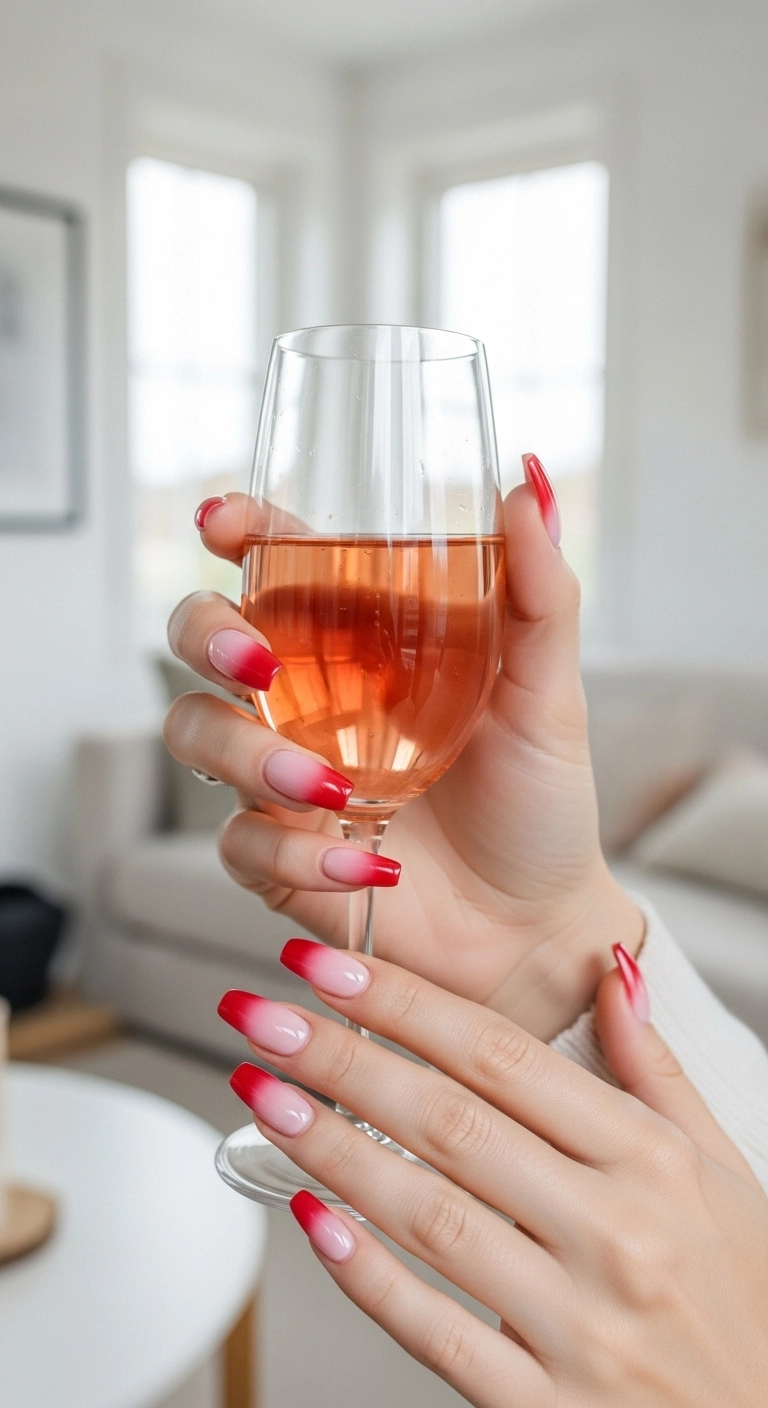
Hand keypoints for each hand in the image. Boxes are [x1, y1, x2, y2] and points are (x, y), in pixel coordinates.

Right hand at [164, 462, 642, 1039]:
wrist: (535, 924)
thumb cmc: (537, 801)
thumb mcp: (547, 693)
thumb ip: (539, 594)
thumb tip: (532, 485)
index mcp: (359, 642)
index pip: (276, 565)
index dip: (238, 532)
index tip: (226, 523)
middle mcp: (306, 698)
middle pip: (201, 635)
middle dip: (206, 634)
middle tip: (254, 660)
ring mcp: (281, 776)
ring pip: (196, 734)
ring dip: (245, 754)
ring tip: (326, 788)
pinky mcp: (278, 856)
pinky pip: (239, 842)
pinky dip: (294, 854)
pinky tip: (367, 869)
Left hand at [221, 944, 767, 1407]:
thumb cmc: (744, 1301)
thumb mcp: (725, 1173)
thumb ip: (657, 1070)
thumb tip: (609, 965)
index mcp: (653, 1162)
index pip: (503, 1057)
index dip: (406, 1003)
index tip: (331, 967)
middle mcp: (616, 1234)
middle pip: (450, 1122)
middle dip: (342, 1058)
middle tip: (263, 1016)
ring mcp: (579, 1326)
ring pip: (429, 1216)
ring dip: (330, 1150)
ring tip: (264, 1096)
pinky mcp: (546, 1407)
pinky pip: (437, 1331)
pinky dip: (368, 1276)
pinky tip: (311, 1221)